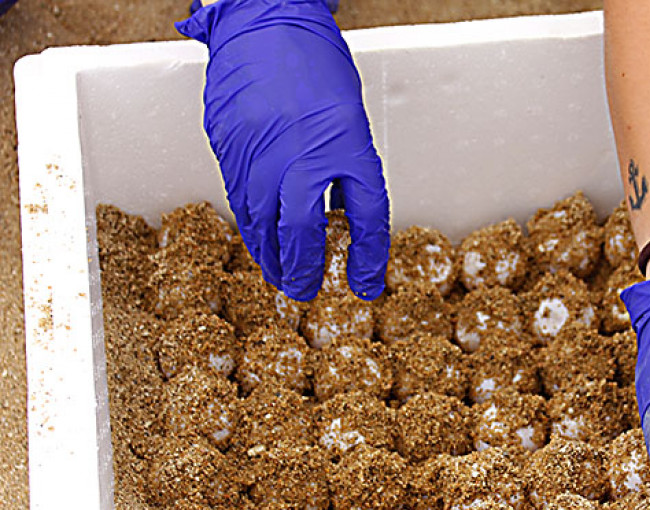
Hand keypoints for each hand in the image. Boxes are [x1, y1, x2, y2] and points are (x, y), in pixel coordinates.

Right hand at [177, 0, 388, 300]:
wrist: (264, 22)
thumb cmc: (314, 67)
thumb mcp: (348, 119)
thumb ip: (347, 170)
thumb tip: (339, 220)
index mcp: (348, 143)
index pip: (366, 216)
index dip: (368, 258)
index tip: (365, 285)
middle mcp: (303, 152)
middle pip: (303, 230)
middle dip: (305, 269)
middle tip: (307, 292)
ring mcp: (261, 150)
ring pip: (264, 223)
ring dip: (273, 258)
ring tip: (282, 279)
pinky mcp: (230, 147)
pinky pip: (240, 201)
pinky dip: (251, 229)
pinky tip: (259, 244)